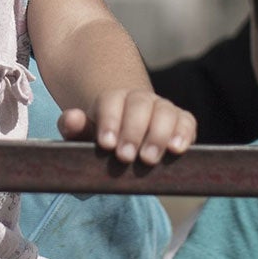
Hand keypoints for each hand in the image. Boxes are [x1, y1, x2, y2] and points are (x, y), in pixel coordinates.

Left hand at [60, 87, 193, 164]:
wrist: (126, 137)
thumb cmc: (102, 139)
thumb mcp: (83, 135)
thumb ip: (74, 127)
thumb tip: (71, 118)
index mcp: (112, 99)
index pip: (110, 102)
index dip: (109, 121)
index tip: (106, 144)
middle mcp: (139, 99)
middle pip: (138, 106)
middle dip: (132, 132)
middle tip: (125, 157)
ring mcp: (162, 108)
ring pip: (164, 112)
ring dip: (157, 135)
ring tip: (148, 159)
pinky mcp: (181, 121)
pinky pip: (186, 121)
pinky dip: (183, 133)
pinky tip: (177, 149)